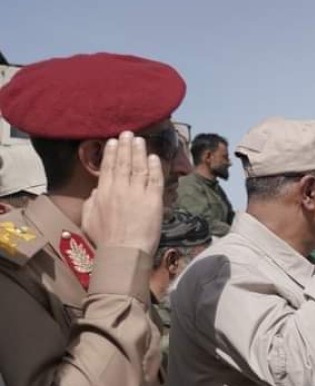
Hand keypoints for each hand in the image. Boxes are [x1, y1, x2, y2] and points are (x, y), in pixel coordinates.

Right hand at [81, 132, 163, 255]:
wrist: (123, 252)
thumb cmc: (105, 240)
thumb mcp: (89, 218)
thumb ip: (92, 202)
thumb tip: (97, 190)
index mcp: (103, 193)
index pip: (107, 167)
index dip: (111, 152)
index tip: (113, 141)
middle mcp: (120, 189)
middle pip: (123, 163)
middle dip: (126, 146)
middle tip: (128, 133)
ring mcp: (137, 194)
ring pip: (139, 168)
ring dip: (139, 152)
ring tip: (140, 140)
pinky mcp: (153, 201)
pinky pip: (155, 180)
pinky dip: (154, 167)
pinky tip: (154, 158)